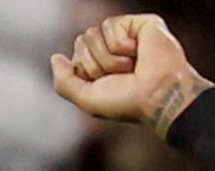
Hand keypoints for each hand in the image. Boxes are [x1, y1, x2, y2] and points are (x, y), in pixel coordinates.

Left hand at [51, 15, 212, 134]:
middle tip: (122, 77)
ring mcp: (126, 35)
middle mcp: (112, 50)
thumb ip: (64, 83)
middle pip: (81, 41)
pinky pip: (110, 26)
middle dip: (97, 64)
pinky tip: (138, 54)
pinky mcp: (139, 24)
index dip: (86, 72)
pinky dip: (121, 45)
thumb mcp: (88, 100)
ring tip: (132, 67)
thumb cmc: (129, 103)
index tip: (108, 86)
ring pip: (93, 33)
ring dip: (110, 58)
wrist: (159, 96)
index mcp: (102, 66)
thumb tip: (56, 57)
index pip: (76, 56)